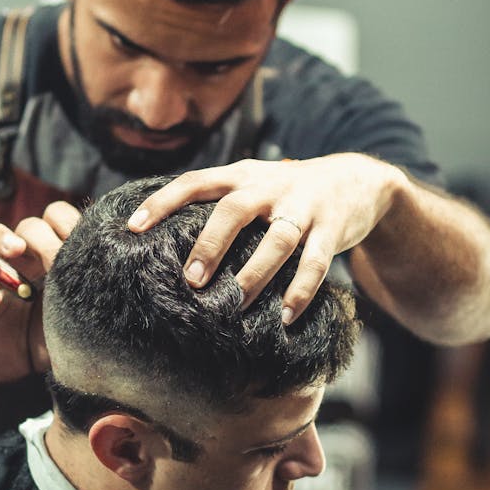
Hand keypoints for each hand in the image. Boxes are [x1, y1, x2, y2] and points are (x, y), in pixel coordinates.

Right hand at [0, 201, 80, 380]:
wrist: (18, 363)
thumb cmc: (52, 334)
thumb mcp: (75, 314)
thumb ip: (87, 294)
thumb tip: (118, 277)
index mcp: (50, 251)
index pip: (56, 216)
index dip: (66, 223)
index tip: (78, 245)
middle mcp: (20, 254)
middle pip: (25, 225)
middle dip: (39, 237)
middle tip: (50, 258)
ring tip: (13, 251)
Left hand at [127, 155, 401, 321]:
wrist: (358, 179)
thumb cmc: (287, 192)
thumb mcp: (252, 184)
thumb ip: (217, 203)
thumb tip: (162, 240)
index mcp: (242, 175)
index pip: (195, 182)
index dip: (162, 201)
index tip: (132, 228)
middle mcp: (270, 186)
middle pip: (234, 209)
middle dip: (211, 244)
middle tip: (191, 280)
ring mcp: (304, 206)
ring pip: (278, 239)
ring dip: (256, 273)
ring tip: (238, 303)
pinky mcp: (333, 228)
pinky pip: (316, 262)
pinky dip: (301, 289)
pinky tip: (287, 315)